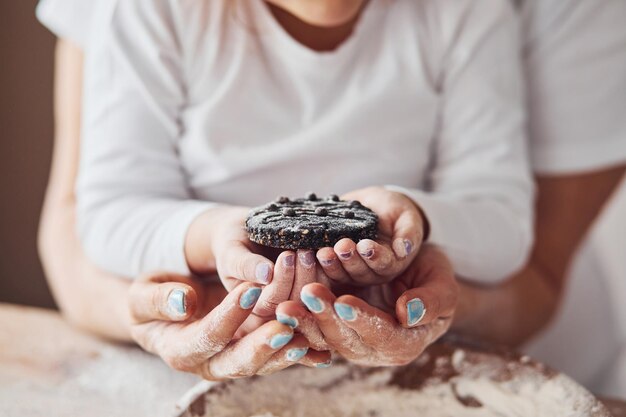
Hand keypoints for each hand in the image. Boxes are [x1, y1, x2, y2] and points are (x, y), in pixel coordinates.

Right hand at [128, 273, 330, 379]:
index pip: (207, 337)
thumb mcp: (142, 295)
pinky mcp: (255, 348)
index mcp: (181, 351)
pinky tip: (323, 343)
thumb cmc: (152, 299)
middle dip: (264, 345)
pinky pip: (280, 352)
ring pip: (266, 359)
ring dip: (289, 347)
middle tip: (286, 326)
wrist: (171, 306)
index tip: (248, 289)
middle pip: (240, 362)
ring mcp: (237, 358)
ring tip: (310, 332)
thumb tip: (183, 302)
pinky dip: (302, 348)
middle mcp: (212, 363)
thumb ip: (158, 300)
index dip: (227, 316)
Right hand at [186, 206, 320, 319]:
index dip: (281, 281)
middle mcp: (277, 309)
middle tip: (304, 251)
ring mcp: (297, 298)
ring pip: (314, 296)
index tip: (286, 255)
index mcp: (254, 307)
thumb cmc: (233, 243)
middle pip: (296, 303)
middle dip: (303, 277)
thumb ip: (244, 265)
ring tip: (317, 250)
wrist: (245, 232)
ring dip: (319, 274)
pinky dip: (332, 270)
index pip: (271, 303)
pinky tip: (332, 254)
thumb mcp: (232, 252)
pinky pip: (327, 285)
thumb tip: (266, 274)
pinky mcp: (314, 287)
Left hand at [279, 245, 456, 365]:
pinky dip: (299, 312)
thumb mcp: (444, 287)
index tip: (344, 301)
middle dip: (326, 317)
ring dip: (305, 320)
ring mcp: (350, 338)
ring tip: (286, 303)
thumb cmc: (432, 278)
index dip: (362, 319)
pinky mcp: (332, 325)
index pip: (381, 335)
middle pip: (346, 338)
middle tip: (307, 294)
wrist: (412, 271)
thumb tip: (407, 313)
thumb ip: (431, 302)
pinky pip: (313, 323)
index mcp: (403, 343)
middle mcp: (373, 348)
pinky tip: (281, 297)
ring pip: (324, 335)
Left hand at [316, 187, 426, 285]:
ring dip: (331, 264)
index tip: (366, 245)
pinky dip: (315, 262)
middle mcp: (371, 271)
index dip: (375, 257)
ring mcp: (351, 269)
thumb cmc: (396, 212)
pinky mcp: (335, 264)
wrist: (375, 206)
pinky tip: (307, 252)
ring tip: (323, 251)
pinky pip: (324, 267)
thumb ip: (409, 233)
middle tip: (342, 246)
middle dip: (350, 260)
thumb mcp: (408, 218)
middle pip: (360, 272)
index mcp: (392, 263)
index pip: (385, 265)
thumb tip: (405, 248)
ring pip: (341, 273)